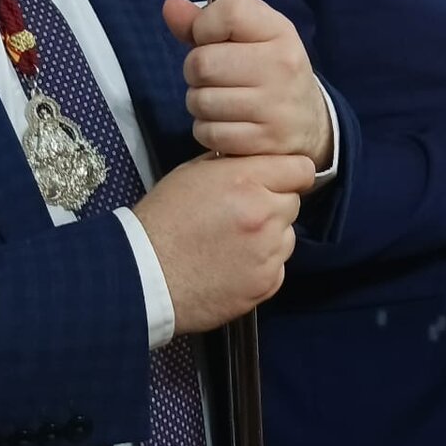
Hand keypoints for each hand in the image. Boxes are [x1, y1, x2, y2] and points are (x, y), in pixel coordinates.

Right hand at [132, 153, 312, 332]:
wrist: (144, 274)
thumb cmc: (163, 219)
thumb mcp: (193, 173)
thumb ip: (233, 164)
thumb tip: (256, 161)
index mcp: (247, 181)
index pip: (301, 169)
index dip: (289, 173)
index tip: (278, 180)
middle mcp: (264, 215)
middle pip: (293, 202)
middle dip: (274, 204)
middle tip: (243, 213)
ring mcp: (268, 253)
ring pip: (287, 236)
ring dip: (270, 236)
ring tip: (233, 242)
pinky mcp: (266, 284)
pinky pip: (277, 266)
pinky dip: (261, 265)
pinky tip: (232, 265)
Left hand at [163, 0, 331, 168]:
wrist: (309, 123)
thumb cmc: (269, 71)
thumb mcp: (248, 37)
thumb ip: (205, 21)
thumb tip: (171, 6)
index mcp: (280, 31)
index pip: (229, 13)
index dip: (204, 26)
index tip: (209, 39)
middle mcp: (282, 65)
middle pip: (202, 62)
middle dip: (195, 71)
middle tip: (213, 77)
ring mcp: (275, 106)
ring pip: (200, 101)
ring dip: (199, 102)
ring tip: (220, 100)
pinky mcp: (264, 141)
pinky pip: (209, 133)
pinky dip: (208, 130)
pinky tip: (227, 124)